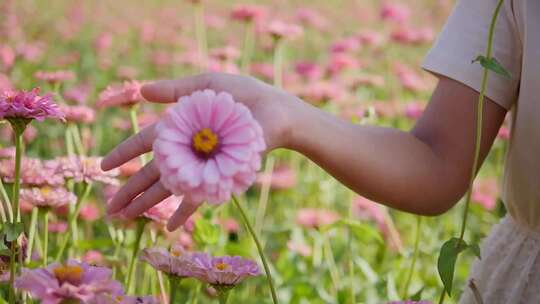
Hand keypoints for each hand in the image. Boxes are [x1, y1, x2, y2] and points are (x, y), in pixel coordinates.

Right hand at [101, 73, 297, 229]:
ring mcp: (202, 166)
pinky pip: (199, 198)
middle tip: (111, 209)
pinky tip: (169, 227)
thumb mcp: (207, 85)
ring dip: (148, 204)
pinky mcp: (218, 178)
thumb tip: (142, 90)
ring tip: (126, 220)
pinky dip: (184, 212)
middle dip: (130, 190)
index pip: (145, 142)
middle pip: (152, 172)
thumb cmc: (244, 96)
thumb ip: (176, 89)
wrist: (276, 114)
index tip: (104, 166)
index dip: (124, 153)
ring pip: (169, 188)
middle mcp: (188, 150)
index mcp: (181, 126)